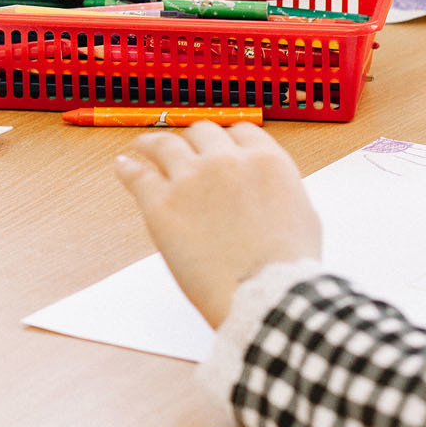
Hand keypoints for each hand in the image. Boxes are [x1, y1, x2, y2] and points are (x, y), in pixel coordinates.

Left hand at [113, 122, 321, 327]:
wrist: (266, 295)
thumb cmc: (287, 267)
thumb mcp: (302, 214)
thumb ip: (279, 187)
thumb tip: (264, 182)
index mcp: (265, 160)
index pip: (241, 131)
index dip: (226, 138)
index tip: (216, 144)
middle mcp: (226, 160)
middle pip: (202, 133)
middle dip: (193, 140)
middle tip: (183, 147)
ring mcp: (190, 178)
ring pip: (164, 144)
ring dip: (151, 143)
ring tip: (143, 147)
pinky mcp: (161, 203)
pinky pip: (136, 175)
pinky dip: (127, 168)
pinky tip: (124, 166)